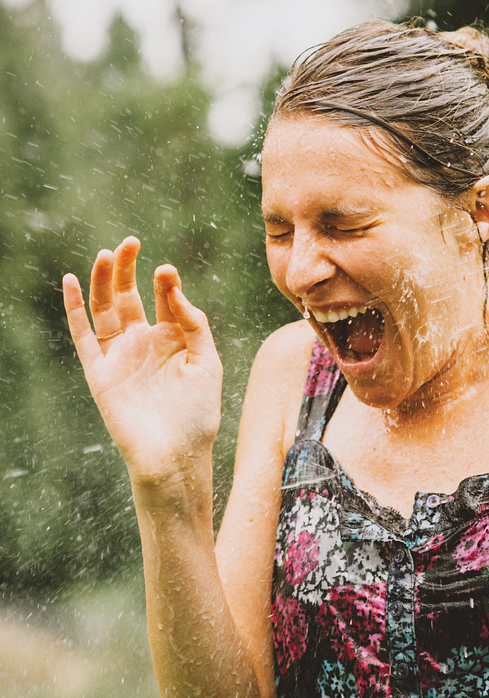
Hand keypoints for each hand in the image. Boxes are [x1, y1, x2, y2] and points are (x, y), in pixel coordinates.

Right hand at [62, 237, 222, 504]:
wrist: (175, 455)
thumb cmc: (198, 414)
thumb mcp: (207, 362)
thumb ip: (194, 324)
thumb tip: (173, 289)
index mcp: (173, 340)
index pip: (163, 300)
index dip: (165, 282)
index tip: (167, 272)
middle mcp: (144, 344)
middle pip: (129, 297)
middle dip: (129, 269)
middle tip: (131, 242)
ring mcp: (120, 356)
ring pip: (105, 309)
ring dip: (104, 281)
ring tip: (107, 254)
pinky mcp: (100, 372)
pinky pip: (83, 336)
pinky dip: (75, 309)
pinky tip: (71, 282)